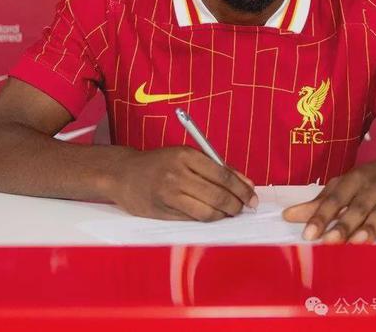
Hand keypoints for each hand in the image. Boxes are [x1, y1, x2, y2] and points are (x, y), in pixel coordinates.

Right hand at [109, 146, 257, 220]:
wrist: (123, 174)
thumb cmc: (159, 163)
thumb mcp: (186, 156)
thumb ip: (215, 167)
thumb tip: (245, 183)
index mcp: (186, 155)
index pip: (223, 175)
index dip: (242, 189)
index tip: (251, 196)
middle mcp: (177, 174)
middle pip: (218, 194)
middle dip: (236, 204)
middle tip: (244, 207)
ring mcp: (169, 194)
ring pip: (208, 211)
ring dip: (224, 214)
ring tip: (230, 212)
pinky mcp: (163, 212)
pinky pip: (193, 219)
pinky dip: (208, 219)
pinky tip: (213, 215)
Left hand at [282, 151, 375, 243]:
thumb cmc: (372, 179)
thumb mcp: (347, 184)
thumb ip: (320, 202)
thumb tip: (290, 215)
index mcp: (355, 178)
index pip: (335, 198)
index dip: (321, 216)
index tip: (308, 233)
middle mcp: (374, 185)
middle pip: (357, 207)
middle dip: (343, 225)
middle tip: (329, 242)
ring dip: (368, 227)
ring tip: (356, 242)